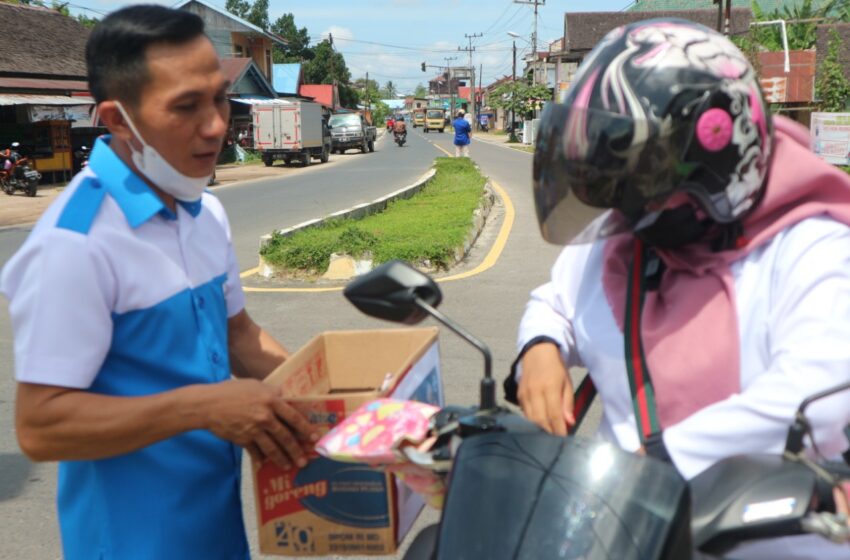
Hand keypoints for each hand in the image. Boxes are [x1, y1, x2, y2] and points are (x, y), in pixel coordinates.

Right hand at [201, 379, 317, 469]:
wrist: (208, 404)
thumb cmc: (231, 391)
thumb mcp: (255, 385)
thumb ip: (271, 392)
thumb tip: (285, 397)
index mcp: (271, 401)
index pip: (293, 417)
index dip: (305, 429)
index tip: (314, 438)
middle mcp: (265, 416)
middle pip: (285, 437)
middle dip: (296, 450)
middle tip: (304, 461)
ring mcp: (253, 430)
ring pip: (272, 448)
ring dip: (282, 459)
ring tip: (289, 466)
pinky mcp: (242, 439)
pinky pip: (255, 452)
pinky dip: (260, 459)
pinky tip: (264, 465)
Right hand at [517, 343, 574, 435]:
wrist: (537, 352)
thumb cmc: (555, 368)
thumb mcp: (567, 383)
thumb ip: (568, 404)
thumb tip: (569, 422)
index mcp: (549, 387)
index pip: (554, 415)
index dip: (559, 429)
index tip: (564, 438)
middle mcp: (534, 392)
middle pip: (540, 420)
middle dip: (549, 432)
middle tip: (557, 438)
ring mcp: (524, 394)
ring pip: (531, 419)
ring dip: (540, 428)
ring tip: (549, 431)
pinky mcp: (518, 396)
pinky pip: (525, 413)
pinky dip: (533, 421)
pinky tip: (540, 422)